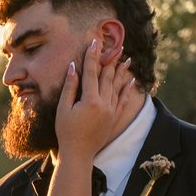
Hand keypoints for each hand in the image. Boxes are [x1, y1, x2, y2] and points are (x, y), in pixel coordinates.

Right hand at [53, 36, 136, 158]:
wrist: (78, 153)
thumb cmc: (66, 131)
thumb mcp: (64, 108)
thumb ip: (70, 87)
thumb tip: (73, 67)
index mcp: (90, 100)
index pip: (92, 72)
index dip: (93, 56)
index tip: (94, 42)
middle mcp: (104, 104)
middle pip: (107, 77)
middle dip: (111, 60)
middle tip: (116, 46)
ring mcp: (111, 111)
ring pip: (117, 86)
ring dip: (121, 72)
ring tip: (127, 59)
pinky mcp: (114, 118)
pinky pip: (123, 100)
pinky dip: (127, 90)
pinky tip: (131, 81)